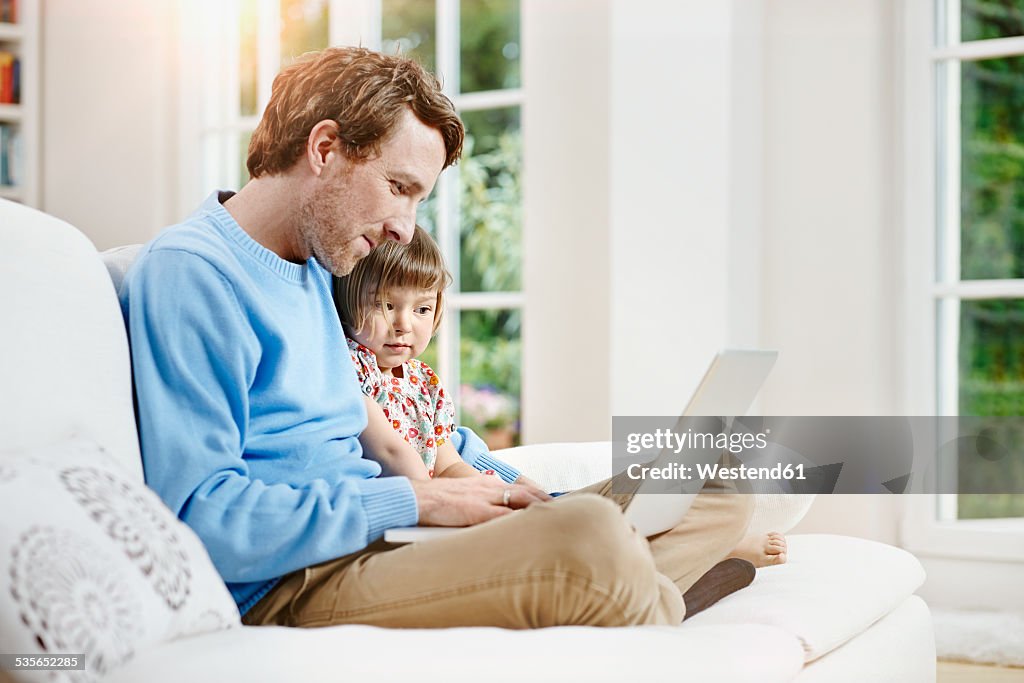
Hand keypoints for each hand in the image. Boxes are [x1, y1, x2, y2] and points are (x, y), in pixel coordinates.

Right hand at [409, 477, 551, 526]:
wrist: (416, 497)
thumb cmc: (435, 502)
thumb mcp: (462, 498)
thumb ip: (480, 505)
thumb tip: (494, 518)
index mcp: (486, 485)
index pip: (521, 488)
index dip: (539, 496)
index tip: (553, 504)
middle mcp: (490, 488)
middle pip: (528, 493)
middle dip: (548, 502)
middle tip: (566, 513)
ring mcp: (485, 499)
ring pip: (522, 502)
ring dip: (541, 511)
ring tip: (558, 521)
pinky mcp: (478, 512)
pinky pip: (505, 517)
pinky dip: (521, 523)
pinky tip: (533, 531)